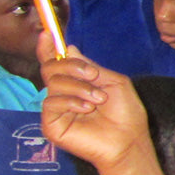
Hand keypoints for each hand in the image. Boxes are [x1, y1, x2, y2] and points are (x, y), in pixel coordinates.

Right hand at [38, 38, 152, 172]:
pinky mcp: (50, 124)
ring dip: (79, 87)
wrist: (128, 140)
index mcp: (76, 83)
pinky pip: (51, 102)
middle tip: (92, 75)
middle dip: (72, 67)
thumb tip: (68, 49)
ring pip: (53, 83)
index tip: (47, 34)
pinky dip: (71, 101)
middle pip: (51, 68)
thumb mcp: (113, 82)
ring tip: (98, 100)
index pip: (56, 63)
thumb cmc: (125, 113)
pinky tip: (87, 109)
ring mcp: (55, 109)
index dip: (48, 49)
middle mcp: (63, 94)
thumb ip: (90, 67)